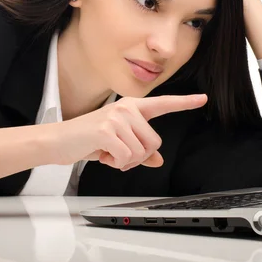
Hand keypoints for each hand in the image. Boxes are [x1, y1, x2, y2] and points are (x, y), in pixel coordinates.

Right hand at [44, 94, 207, 170]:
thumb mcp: (117, 142)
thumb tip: (158, 159)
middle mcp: (126, 108)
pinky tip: (104, 155)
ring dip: (126, 161)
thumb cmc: (87, 139)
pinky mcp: (107, 130)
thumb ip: (140, 148)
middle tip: (119, 154)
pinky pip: (126, 157)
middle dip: (139, 156)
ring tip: (109, 152)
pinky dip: (116, 164)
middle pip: (154, 142)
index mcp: (131, 107)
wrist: (58, 140)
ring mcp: (116, 117)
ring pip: (141, 152)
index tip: (202, 98)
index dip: (184, 102)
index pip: (163, 103)